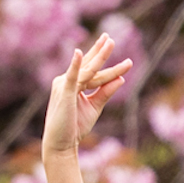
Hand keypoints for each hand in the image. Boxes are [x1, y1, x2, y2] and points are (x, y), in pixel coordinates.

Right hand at [41, 34, 135, 159]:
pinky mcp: (64, 93)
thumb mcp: (94, 107)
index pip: (91, 69)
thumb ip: (106, 92)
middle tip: (111, 38)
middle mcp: (66, 81)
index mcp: (73, 84)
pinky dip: (75, 65)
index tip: (110, 44)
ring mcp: (64, 85)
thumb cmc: (75, 127)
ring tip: (110, 43)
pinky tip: (78, 53)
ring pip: (88, 71)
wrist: (61, 144)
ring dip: (100, 56)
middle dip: (101, 51)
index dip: (101, 56)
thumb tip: (121, 78)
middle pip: (89, 65)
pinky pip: (72, 77)